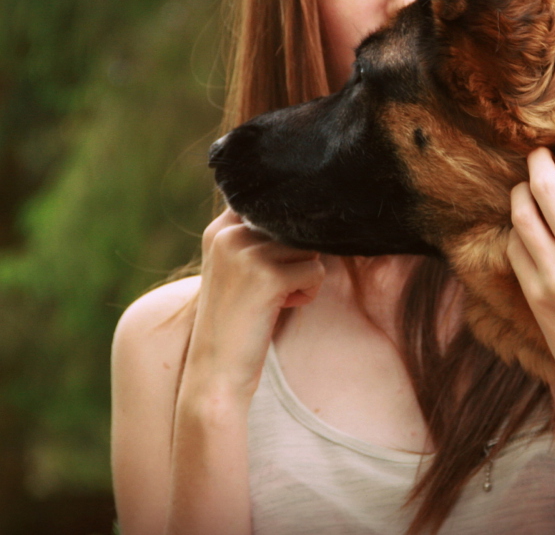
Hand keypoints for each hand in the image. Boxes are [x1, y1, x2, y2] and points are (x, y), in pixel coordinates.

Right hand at [188, 209, 326, 402]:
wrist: (216, 372)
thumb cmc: (239, 317)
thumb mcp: (239, 266)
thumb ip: (260, 235)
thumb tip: (311, 208)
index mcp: (219, 228)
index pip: (271, 203)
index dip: (287, 225)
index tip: (278, 258)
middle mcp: (229, 234)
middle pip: (294, 225)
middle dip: (297, 256)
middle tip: (273, 286)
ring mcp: (247, 253)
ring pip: (309, 247)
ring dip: (304, 275)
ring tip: (276, 297)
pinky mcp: (268, 276)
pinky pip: (315, 272)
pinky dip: (308, 293)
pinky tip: (282, 307)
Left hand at [507, 135, 554, 410]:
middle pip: (547, 187)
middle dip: (540, 160)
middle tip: (542, 151)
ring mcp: (553, 276)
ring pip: (522, 213)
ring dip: (522, 189)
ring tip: (530, 182)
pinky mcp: (533, 292)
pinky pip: (513, 245)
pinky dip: (517, 227)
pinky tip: (528, 224)